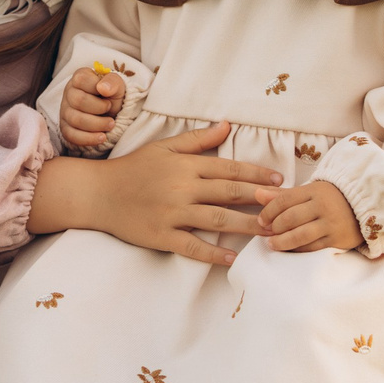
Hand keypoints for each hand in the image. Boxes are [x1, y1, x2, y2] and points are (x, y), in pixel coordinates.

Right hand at [28, 124, 280, 266]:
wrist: (97, 193)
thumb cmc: (132, 168)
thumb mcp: (164, 147)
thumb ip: (197, 138)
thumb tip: (227, 124)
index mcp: (185, 165)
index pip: (229, 168)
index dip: (256, 174)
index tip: (279, 181)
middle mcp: (182, 188)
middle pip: (229, 193)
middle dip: (260, 199)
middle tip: (285, 205)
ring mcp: (171, 213)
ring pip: (216, 220)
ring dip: (246, 225)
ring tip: (271, 231)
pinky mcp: (160, 236)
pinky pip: (191, 246)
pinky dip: (212, 253)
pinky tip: (232, 258)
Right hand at [60, 64, 124, 152]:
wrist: (113, 113)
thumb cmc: (112, 96)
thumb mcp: (118, 86)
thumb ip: (113, 82)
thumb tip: (103, 88)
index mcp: (79, 78)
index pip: (81, 80)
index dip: (96, 88)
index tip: (107, 94)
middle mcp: (69, 93)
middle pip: (78, 101)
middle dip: (99, 108)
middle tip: (110, 109)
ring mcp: (65, 111)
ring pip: (75, 119)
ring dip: (97, 124)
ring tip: (111, 124)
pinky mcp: (66, 128)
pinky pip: (71, 135)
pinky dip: (89, 138)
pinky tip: (102, 138)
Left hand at [254, 180, 360, 251]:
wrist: (363, 206)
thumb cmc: (329, 199)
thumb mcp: (307, 192)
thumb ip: (282, 195)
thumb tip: (256, 194)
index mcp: (313, 190)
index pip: (284, 200)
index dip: (268, 212)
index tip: (260, 220)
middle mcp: (322, 206)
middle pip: (290, 218)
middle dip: (274, 228)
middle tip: (266, 233)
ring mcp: (331, 224)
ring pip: (300, 235)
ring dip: (282, 242)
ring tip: (272, 244)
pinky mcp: (337, 239)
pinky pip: (312, 248)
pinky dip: (297, 250)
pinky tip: (289, 250)